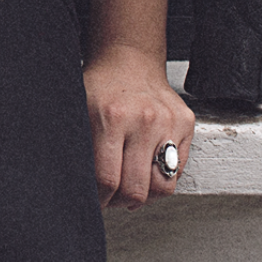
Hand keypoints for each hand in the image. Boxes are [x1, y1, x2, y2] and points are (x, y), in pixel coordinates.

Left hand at [82, 43, 195, 208]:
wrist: (128, 58)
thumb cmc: (100, 86)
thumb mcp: (79, 109)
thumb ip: (79, 145)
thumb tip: (75, 185)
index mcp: (111, 118)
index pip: (107, 179)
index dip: (99, 199)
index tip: (95, 201)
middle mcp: (144, 121)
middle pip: (136, 189)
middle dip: (120, 202)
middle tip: (111, 199)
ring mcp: (168, 122)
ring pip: (162, 186)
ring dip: (144, 196)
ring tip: (129, 189)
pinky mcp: (186, 123)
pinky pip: (178, 170)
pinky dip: (161, 179)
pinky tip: (145, 171)